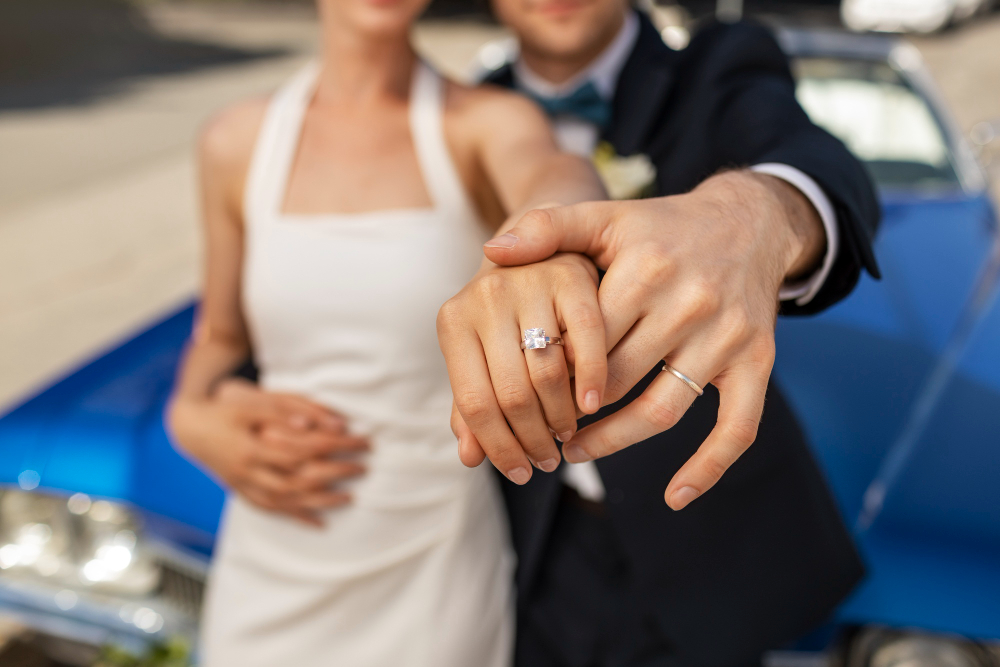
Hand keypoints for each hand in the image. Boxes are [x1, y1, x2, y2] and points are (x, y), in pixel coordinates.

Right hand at [168, 379, 368, 525]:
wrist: (187, 425)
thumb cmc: (225, 408)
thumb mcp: (257, 401)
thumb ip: (292, 409)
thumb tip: (333, 421)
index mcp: (252, 446)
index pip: (305, 449)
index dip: (336, 446)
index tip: (362, 441)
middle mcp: (248, 471)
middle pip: (299, 479)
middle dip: (335, 475)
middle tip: (363, 467)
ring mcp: (243, 485)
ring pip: (286, 500)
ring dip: (320, 501)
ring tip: (349, 497)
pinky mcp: (241, 491)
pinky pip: (271, 510)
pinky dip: (296, 517)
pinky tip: (319, 523)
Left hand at [437, 253, 605, 485]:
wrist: (543, 242)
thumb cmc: (509, 311)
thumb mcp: (482, 346)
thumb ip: (473, 399)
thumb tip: (469, 456)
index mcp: (453, 319)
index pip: (472, 403)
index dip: (497, 447)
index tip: (518, 472)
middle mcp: (485, 297)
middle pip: (511, 396)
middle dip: (533, 440)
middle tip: (548, 460)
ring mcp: (528, 284)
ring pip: (548, 375)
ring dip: (562, 417)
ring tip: (567, 436)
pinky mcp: (572, 276)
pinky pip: (586, 342)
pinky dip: (592, 379)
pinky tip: (594, 405)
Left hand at [483, 170, 825, 508]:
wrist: (749, 222)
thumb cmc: (661, 228)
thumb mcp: (605, 218)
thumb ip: (547, 229)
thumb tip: (490, 253)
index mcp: (645, 270)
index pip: (582, 339)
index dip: (548, 370)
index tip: (519, 387)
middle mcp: (689, 303)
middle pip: (615, 380)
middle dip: (570, 408)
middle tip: (537, 423)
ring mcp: (726, 337)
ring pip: (661, 411)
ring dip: (612, 442)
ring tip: (572, 450)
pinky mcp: (756, 362)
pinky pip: (737, 428)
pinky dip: (708, 469)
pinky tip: (674, 497)